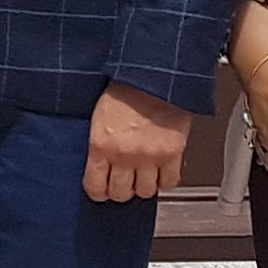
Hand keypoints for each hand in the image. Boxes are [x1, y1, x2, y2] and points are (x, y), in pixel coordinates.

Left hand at [83, 79, 192, 204]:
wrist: (155, 73)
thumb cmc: (126, 86)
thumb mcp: (99, 115)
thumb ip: (99, 142)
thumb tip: (98, 162)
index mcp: (101, 144)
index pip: (94, 186)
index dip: (98, 192)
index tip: (101, 190)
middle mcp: (124, 155)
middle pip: (121, 194)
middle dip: (121, 191)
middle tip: (123, 183)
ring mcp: (150, 156)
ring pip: (146, 192)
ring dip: (144, 186)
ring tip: (143, 176)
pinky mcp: (173, 153)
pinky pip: (170, 182)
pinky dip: (166, 180)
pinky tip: (162, 171)